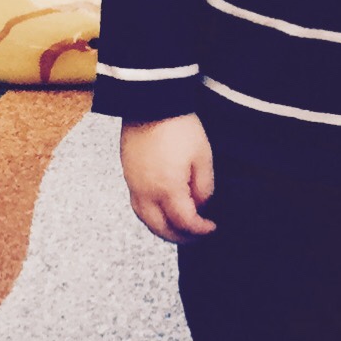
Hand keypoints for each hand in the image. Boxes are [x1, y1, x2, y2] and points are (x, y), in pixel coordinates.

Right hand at [120, 114, 216, 241]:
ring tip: (180, 228)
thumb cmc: (179, 126)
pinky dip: (151, 216)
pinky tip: (162, 212)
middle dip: (180, 237)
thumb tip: (201, 206)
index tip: (212, 227)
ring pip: (145, 220)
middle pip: (161, 228)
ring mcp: (134, 184)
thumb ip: (204, 187)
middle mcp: (146, 192)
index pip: (184, 222)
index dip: (200, 229)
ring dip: (163, 230)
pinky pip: (138, 206)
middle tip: (197, 236)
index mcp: (167, 189)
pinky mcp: (128, 175)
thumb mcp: (202, 157)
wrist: (151, 102)